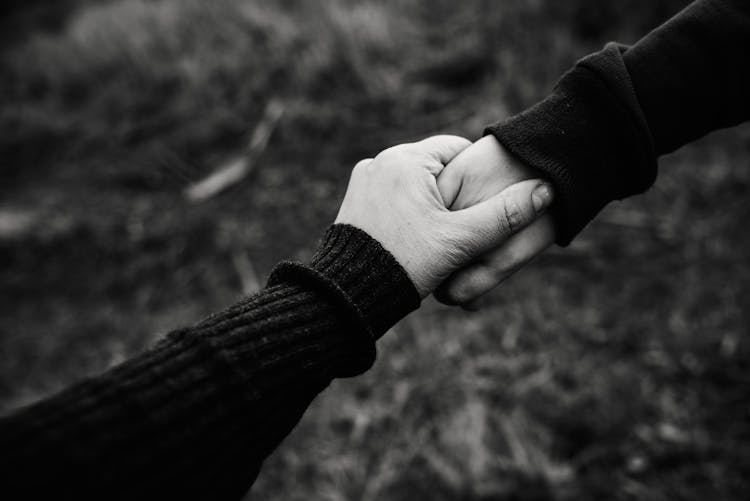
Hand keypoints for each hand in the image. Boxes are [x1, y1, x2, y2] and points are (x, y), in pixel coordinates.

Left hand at [334, 135, 552, 297]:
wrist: (349, 296)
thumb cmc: (406, 265)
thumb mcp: (460, 241)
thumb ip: (504, 216)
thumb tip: (547, 191)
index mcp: (406, 159)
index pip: (458, 149)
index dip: (480, 176)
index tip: (486, 205)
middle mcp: (380, 161)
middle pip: (435, 168)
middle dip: (454, 194)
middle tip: (465, 226)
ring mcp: (364, 181)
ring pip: (414, 184)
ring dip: (431, 204)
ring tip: (442, 235)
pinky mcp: (354, 202)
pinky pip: (392, 197)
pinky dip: (408, 212)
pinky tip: (416, 239)